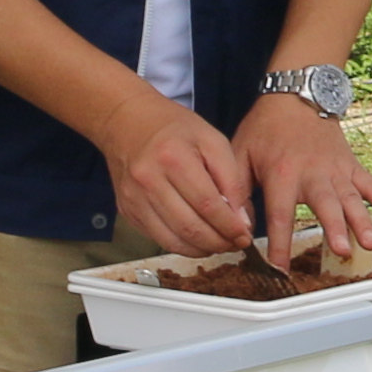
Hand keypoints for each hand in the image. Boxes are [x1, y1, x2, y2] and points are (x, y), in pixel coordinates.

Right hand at [97, 90, 257, 260]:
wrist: (128, 122)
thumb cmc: (174, 129)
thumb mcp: (212, 140)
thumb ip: (231, 179)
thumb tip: (241, 220)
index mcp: (173, 158)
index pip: (207, 204)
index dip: (229, 226)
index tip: (245, 235)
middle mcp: (149, 180)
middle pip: (189, 227)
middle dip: (218, 242)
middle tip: (235, 244)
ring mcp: (134, 198)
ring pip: (172, 240)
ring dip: (201, 249)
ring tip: (219, 245)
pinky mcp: (127, 210)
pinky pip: (157, 238)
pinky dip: (181, 246)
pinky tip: (197, 241)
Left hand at [234, 94, 371, 273]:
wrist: (295, 95)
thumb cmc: (265, 128)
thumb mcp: (239, 154)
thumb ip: (237, 192)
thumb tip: (234, 225)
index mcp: (282, 173)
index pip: (280, 215)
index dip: (279, 243)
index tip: (279, 268)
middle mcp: (312, 173)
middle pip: (325, 205)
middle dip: (335, 228)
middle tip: (342, 250)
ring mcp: (336, 170)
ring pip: (352, 198)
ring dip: (363, 221)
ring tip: (371, 244)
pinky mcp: (351, 166)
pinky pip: (371, 185)